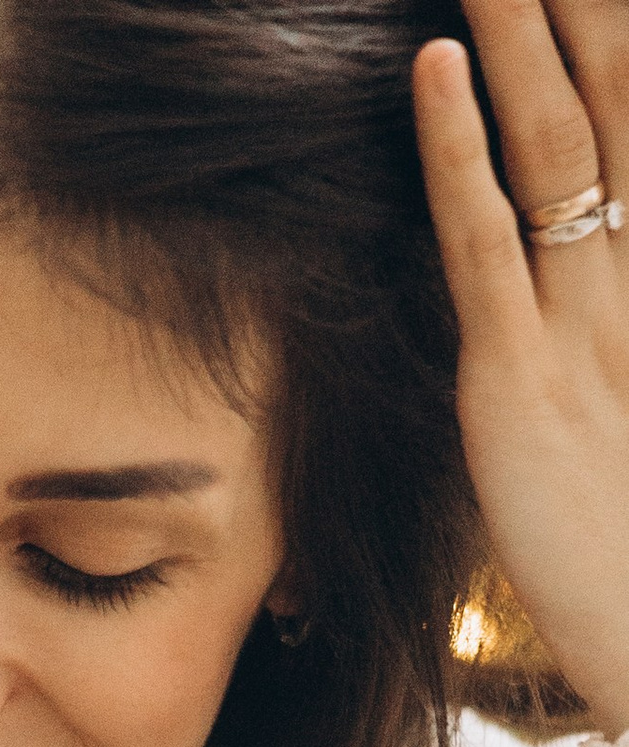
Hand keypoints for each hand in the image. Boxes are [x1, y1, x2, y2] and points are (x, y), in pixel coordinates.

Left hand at [415, 5, 628, 736]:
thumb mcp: (620, 404)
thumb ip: (602, 311)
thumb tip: (553, 243)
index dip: (620, 38)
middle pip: (624, 93)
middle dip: (584, 5)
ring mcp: (594, 320)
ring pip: (560, 139)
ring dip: (523, 30)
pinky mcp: (521, 380)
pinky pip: (488, 242)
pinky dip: (458, 149)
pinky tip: (438, 66)